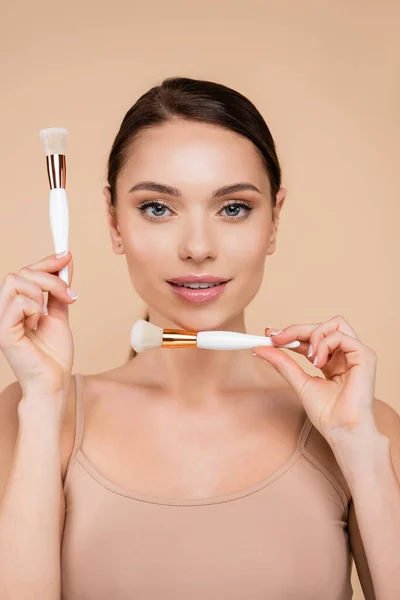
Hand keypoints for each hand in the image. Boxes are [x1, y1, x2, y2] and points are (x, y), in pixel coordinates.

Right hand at [0, 251, 77, 399]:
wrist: (54, 380)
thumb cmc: (53, 354)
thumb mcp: (59, 314)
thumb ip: (58, 291)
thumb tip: (66, 263)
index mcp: (16, 305)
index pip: (25, 272)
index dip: (46, 261)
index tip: (67, 256)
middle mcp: (5, 309)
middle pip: (21, 273)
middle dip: (51, 279)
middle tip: (70, 296)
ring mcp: (1, 319)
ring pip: (16, 282)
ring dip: (41, 294)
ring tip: (48, 314)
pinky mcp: (3, 331)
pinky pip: (18, 303)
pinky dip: (34, 309)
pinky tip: (37, 325)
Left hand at [252, 315, 377, 441]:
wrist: (341, 430)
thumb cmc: (326, 413)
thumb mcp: (299, 382)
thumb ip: (283, 364)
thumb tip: (260, 348)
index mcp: (332, 361)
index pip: (312, 338)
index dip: (292, 332)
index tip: (270, 334)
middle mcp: (345, 355)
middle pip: (323, 326)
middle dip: (297, 329)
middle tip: (277, 338)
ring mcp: (356, 354)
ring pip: (335, 324)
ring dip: (314, 336)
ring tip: (308, 358)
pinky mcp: (365, 356)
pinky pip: (341, 336)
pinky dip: (324, 344)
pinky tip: (318, 362)